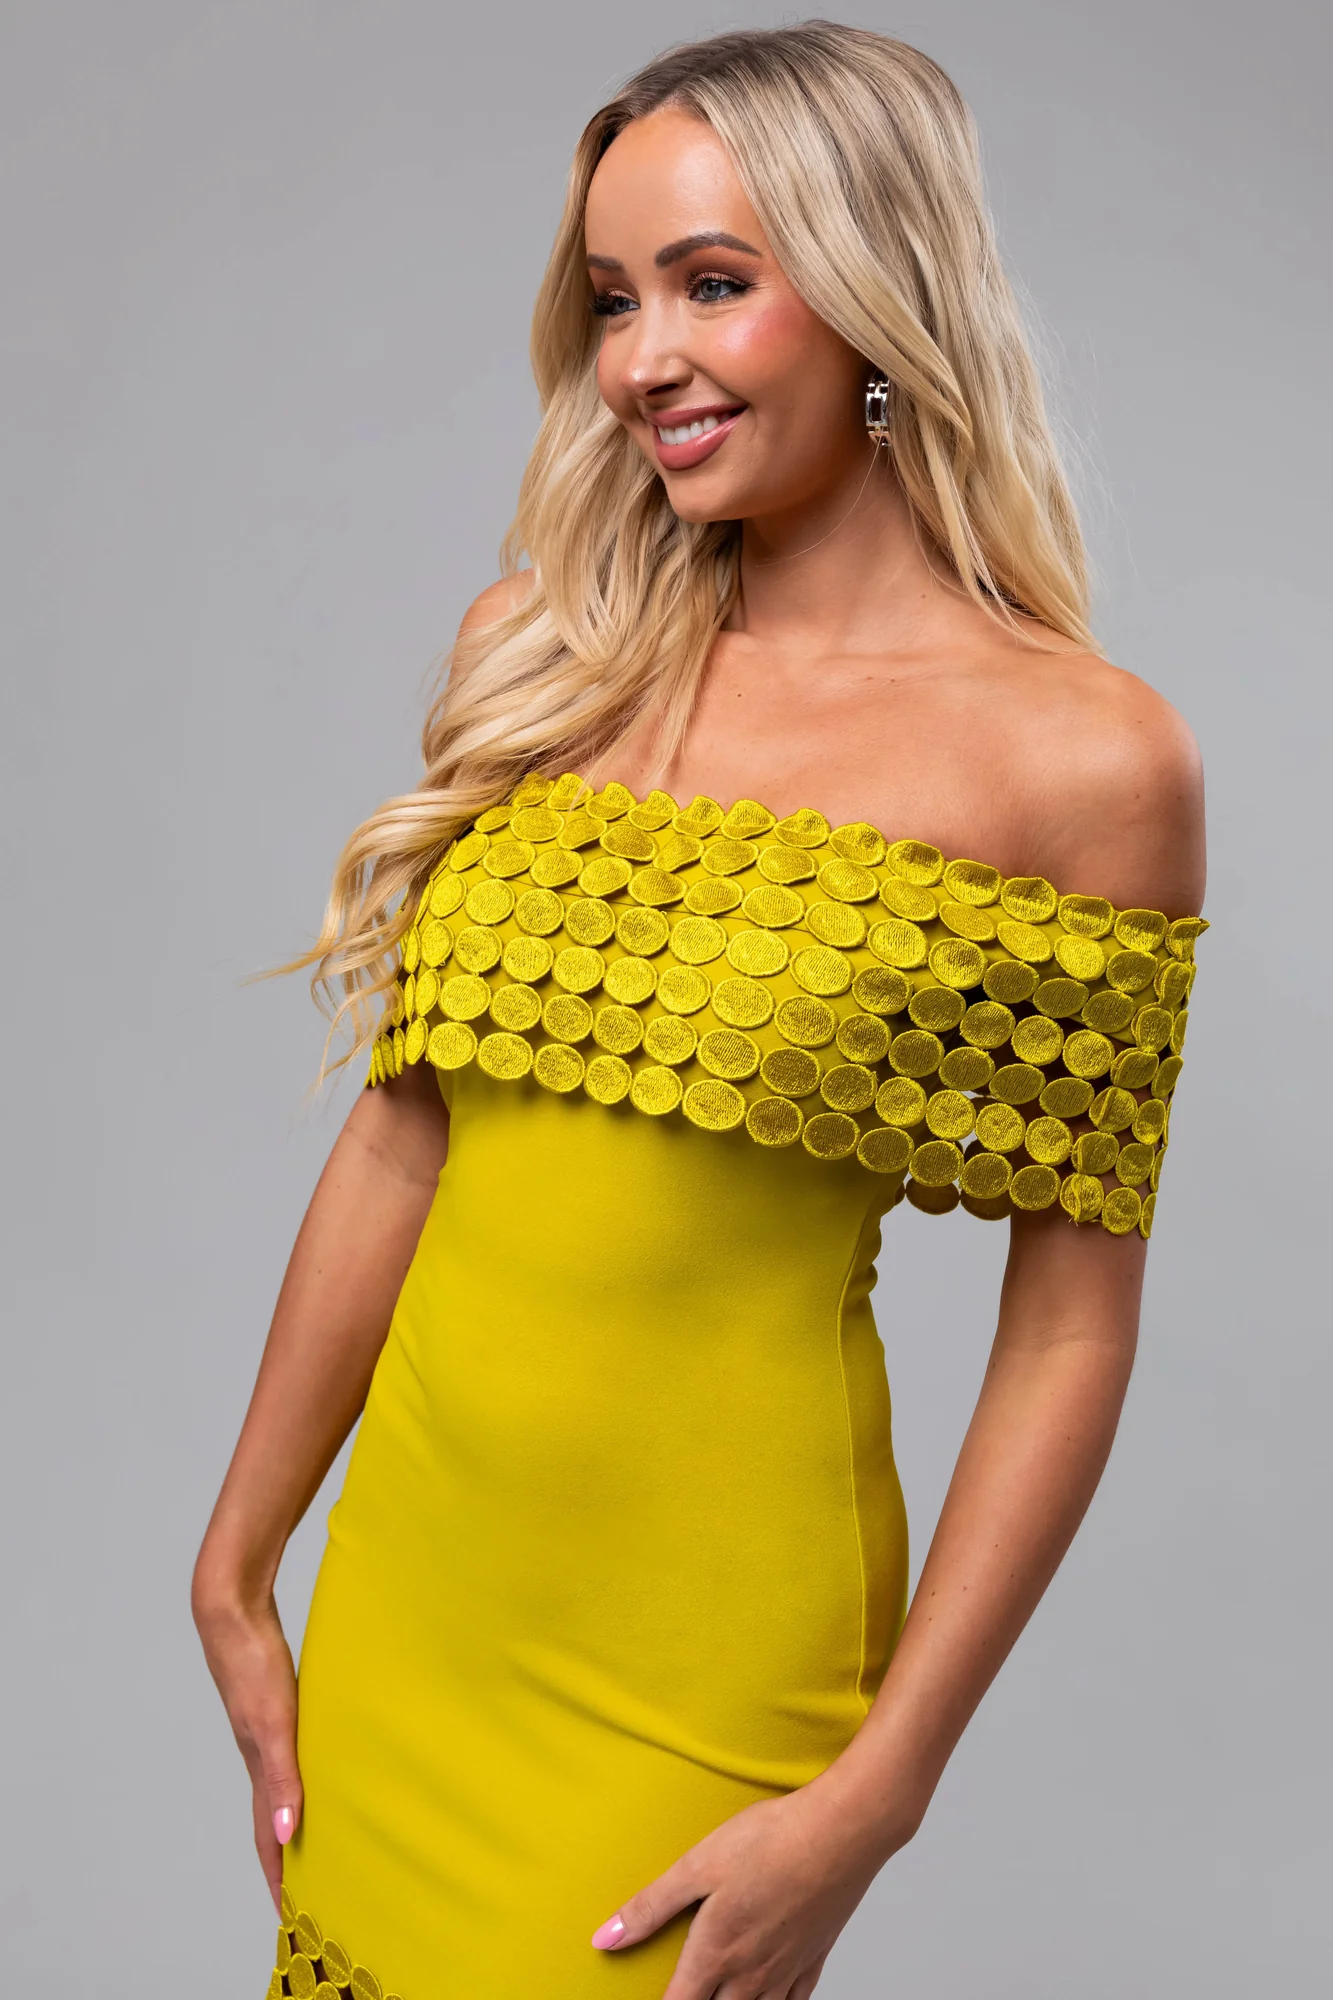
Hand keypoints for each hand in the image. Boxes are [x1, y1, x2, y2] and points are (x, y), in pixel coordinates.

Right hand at [194, 1588, 301, 1912]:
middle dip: (289, 1858)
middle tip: (311, 1891)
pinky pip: (292, 1754)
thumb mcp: (274, 1721)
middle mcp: (260, 1752)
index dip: (279, 1875)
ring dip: (298, 1817)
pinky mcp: (275, 1704)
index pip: (268, 1835)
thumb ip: (282, 1776)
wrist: (232, 1609)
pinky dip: (303, 1775)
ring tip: (318, 1838)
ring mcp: (265, 1728)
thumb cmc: (252, 1662)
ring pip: (283, 1786)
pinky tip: (322, 1768)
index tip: (291, 1914)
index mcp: (259, 1763)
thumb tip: (287, 1835)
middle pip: (273, 1819)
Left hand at [590, 1782, 893, 1998]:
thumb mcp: (697, 1865)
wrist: (842, 1831)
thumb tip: (605, 1939)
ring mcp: (786, 1968)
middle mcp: (751, 1972)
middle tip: (689, 1997)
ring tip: (722, 1999)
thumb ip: (651, 1907)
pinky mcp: (814, 1956)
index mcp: (716, 1952)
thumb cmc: (771, 1841)